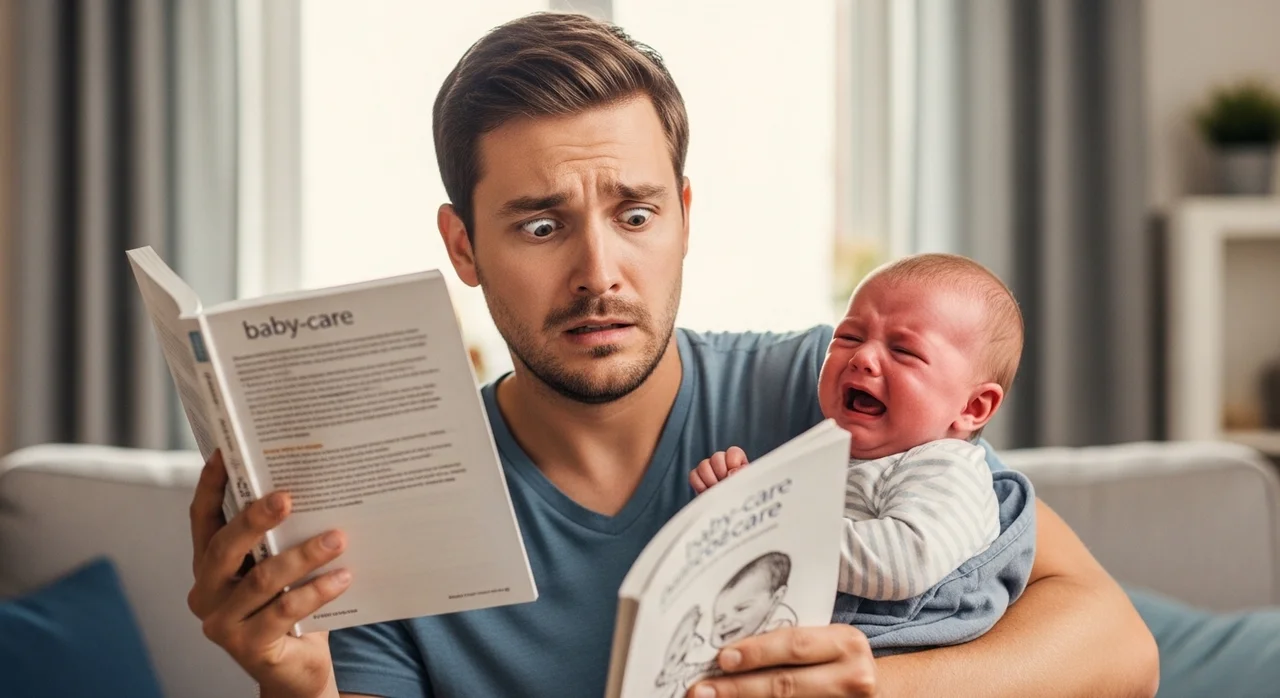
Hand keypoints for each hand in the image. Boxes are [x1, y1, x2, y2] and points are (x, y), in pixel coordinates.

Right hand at [187, 451, 351, 697]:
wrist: (296, 670)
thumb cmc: (289, 609)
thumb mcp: (279, 568)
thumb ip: (279, 538)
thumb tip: (309, 488)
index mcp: (209, 565)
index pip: (202, 519)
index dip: (211, 486)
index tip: (226, 453)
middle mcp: (206, 591)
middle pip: (225, 547)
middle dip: (256, 518)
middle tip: (288, 497)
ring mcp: (221, 622)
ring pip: (262, 578)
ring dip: (303, 555)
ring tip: (337, 538)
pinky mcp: (247, 646)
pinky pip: (285, 610)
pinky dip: (317, 590)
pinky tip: (343, 576)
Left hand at [687, 625, 876, 697]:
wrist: (877, 691)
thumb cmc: (836, 659)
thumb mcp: (826, 643)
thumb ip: (790, 643)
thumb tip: (727, 650)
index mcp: (846, 643)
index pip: (794, 645)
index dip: (756, 652)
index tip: (721, 657)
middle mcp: (854, 677)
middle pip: (785, 684)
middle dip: (738, 688)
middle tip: (702, 690)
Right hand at [690, 447, 749, 493]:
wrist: (728, 515)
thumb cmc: (741, 499)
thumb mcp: (746, 487)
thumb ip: (742, 476)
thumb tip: (732, 471)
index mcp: (738, 462)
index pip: (733, 452)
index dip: (732, 462)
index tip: (732, 475)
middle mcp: (723, 463)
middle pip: (716, 456)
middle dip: (720, 472)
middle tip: (724, 484)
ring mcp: (709, 470)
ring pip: (703, 464)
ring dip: (710, 479)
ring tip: (716, 490)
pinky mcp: (698, 479)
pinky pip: (693, 475)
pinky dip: (699, 485)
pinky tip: (707, 492)